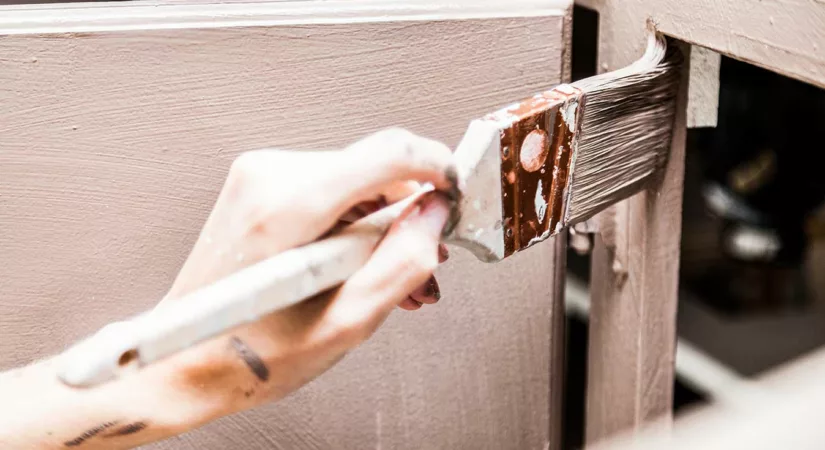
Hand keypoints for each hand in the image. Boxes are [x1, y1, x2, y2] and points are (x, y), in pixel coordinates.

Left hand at [158, 128, 455, 426]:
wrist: (187, 357)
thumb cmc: (252, 352)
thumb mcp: (347, 324)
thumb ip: (402, 264)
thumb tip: (434, 217)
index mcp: (288, 208)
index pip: (388, 152)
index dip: (436, 168)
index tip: (456, 192)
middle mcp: (270, 178)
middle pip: (374, 171)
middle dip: (406, 219)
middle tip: (420, 268)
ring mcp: (261, 177)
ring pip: (356, 182)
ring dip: (380, 228)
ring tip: (386, 280)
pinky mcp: (261, 185)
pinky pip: (331, 190)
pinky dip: (353, 225)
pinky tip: (357, 266)